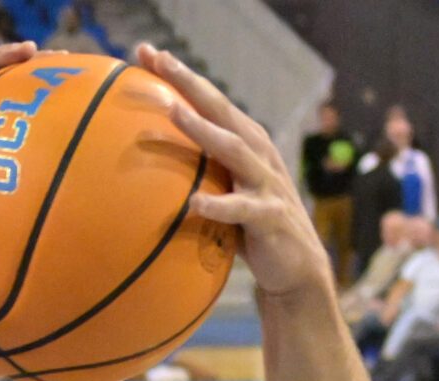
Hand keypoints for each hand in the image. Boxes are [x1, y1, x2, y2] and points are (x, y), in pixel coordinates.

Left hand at [133, 45, 330, 297]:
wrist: (295, 270)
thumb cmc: (249, 231)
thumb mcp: (221, 195)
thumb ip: (194, 175)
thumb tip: (142, 168)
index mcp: (243, 145)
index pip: (208, 103)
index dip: (179, 77)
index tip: (143, 53)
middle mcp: (256, 155)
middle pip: (221, 110)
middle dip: (190, 83)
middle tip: (158, 59)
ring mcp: (265, 184)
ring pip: (234, 148)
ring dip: (203, 130)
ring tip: (174, 111)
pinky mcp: (270, 218)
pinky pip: (242, 210)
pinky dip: (218, 206)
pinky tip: (193, 204)